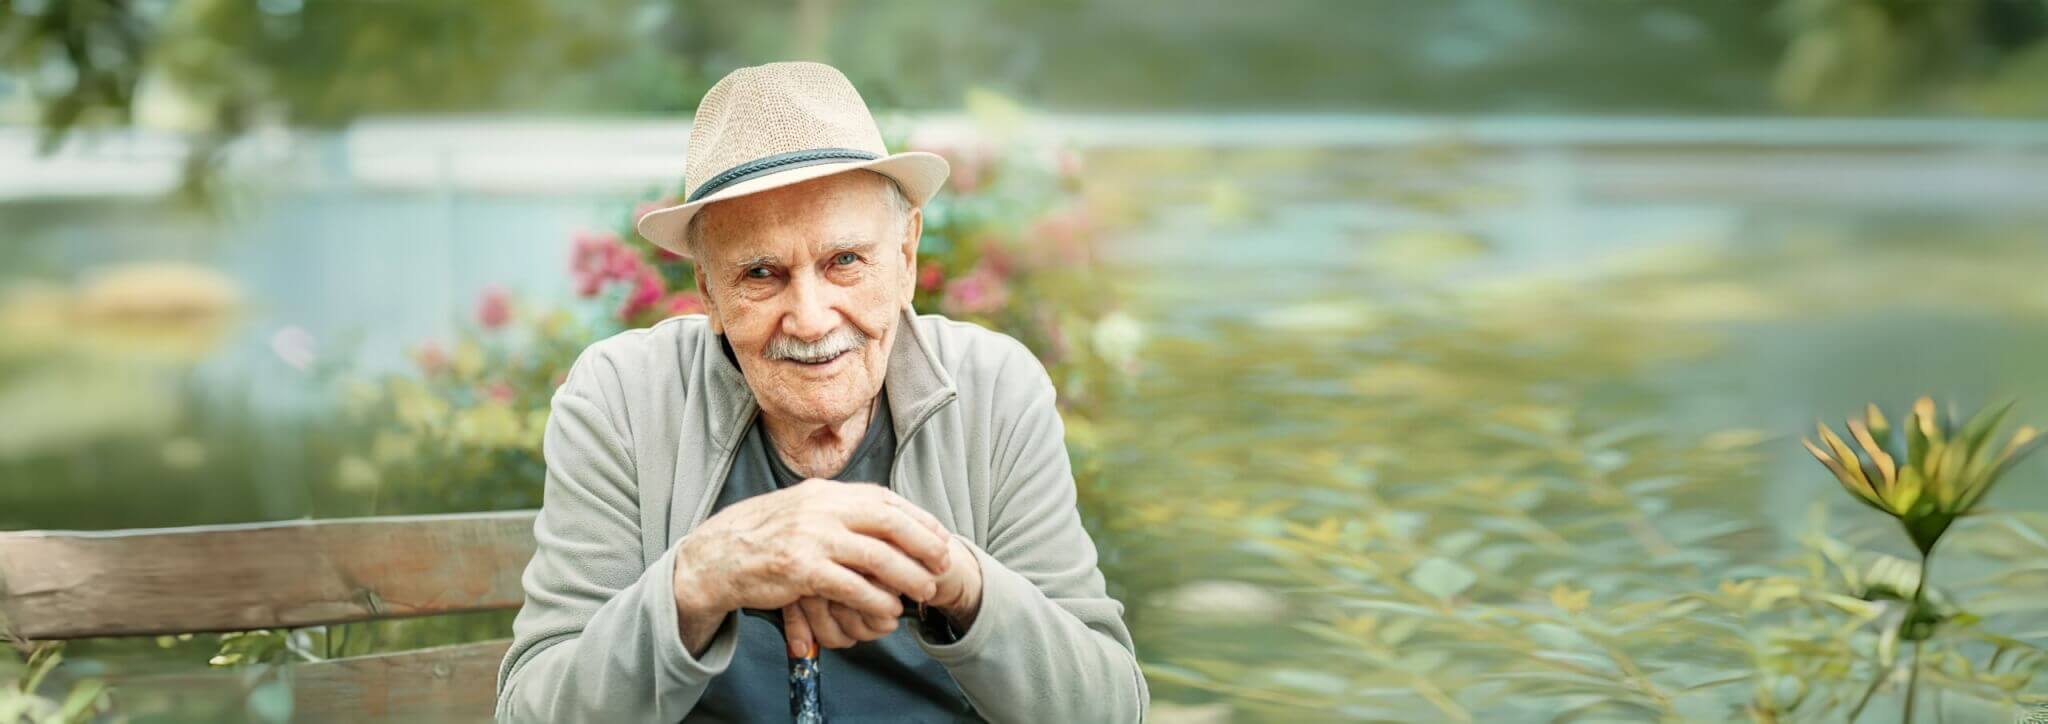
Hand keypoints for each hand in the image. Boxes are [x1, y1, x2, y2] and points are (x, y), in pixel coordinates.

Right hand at [670, 479, 950, 653]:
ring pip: (876, 556)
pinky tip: (888, 610)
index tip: (939, 535)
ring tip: (924, 591)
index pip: (883, 499)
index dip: (917, 518)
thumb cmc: (763, 535)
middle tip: (942, 563)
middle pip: (888, 522)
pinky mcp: (801, 568)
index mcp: (825, 491)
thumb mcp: (801, 508)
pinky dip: (875, 599)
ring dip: (907, 576)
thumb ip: (837, 509)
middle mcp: (821, 508)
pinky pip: (851, 586)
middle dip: (922, 543)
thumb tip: (881, 513)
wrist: (716, 556)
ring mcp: (811, 537)